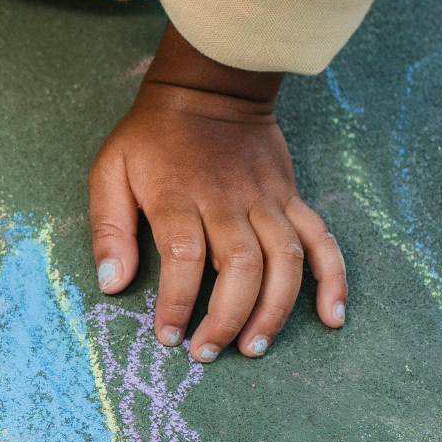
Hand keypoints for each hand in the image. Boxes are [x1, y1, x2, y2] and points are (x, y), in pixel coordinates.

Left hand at [89, 25, 346, 360]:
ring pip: (285, 261)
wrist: (209, 89)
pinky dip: (333, 280)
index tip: (169, 335)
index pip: (184, 258)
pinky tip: (332, 317)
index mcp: (178, 196)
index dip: (178, 302)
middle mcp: (227, 201)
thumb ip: (109, 228)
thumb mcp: (110, 171)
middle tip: (207, 353)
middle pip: (241, 266)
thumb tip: (112, 284)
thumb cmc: (151, 137)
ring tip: (255, 347)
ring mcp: (266, 200)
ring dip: (275, 310)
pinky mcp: (292, 198)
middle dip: (227, 318)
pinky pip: (322, 241)